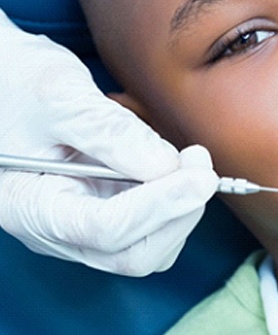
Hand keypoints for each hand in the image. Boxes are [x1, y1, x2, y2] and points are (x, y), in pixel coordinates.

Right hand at [0, 11, 218, 274]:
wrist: (7, 82)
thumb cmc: (18, 83)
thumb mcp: (59, 95)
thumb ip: (109, 132)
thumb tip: (166, 165)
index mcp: (33, 206)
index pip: (107, 229)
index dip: (161, 205)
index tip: (201, 174)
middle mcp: (58, 228)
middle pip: (133, 253)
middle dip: (178, 212)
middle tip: (201, 164)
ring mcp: (82, 222)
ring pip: (148, 246)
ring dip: (181, 209)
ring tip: (189, 161)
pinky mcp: (103, 207)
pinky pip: (151, 225)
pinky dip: (174, 200)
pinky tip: (175, 166)